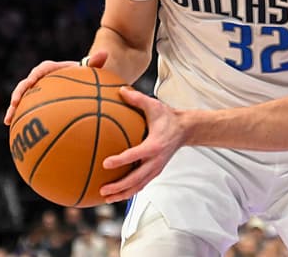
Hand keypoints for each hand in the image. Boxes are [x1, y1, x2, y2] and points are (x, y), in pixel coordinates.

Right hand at [2, 51, 108, 124]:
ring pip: (23, 99)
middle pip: (27, 84)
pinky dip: (22, 119)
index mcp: (53, 69)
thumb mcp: (93, 70)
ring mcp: (39, 91)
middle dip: (18, 94)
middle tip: (14, 104)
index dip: (34, 76)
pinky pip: (29, 111)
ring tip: (8, 121)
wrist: (85, 82)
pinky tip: (18, 133)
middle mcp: (42, 79)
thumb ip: (96, 62)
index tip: (31, 82)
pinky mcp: (38, 102)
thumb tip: (104, 53)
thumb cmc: (89, 75)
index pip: (42, 69)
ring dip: (14, 109)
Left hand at [99, 86, 184, 202]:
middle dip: (119, 186)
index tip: (105, 163)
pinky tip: (116, 194)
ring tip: (105, 197)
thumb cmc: (167, 117)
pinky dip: (129, 192)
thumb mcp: (154, 105)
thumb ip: (137, 99)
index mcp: (154, 145)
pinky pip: (141, 185)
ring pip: (138, 186)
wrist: (185, 129)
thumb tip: (120, 89)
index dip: (121, 160)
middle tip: (102, 189)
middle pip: (136, 178)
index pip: (136, 154)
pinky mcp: (155, 172)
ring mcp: (156, 168)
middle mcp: (156, 160)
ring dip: (122, 193)